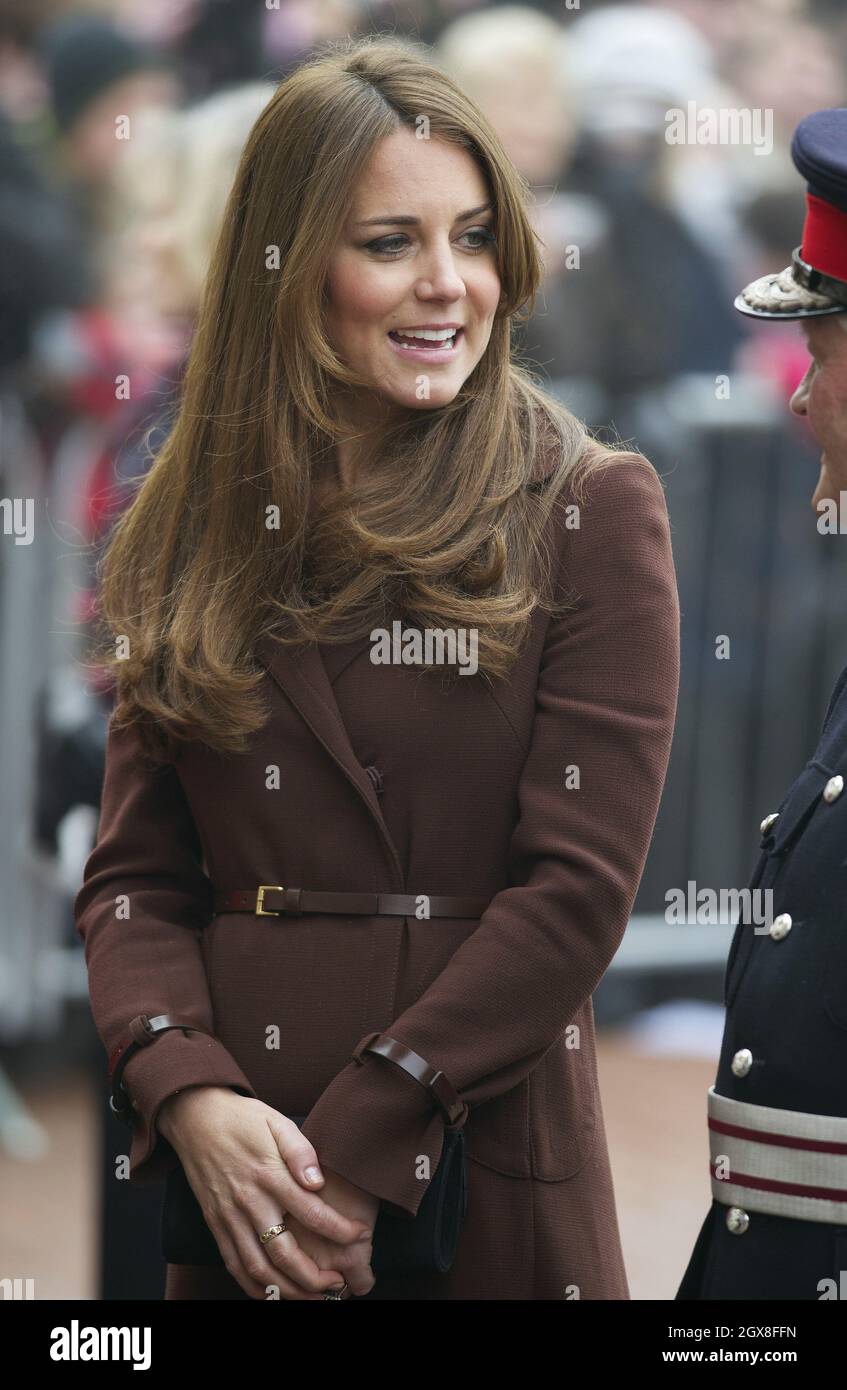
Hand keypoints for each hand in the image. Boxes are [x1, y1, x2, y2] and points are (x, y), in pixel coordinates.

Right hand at [158, 1087, 373, 1299]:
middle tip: (338, 1283)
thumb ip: (300, 1151)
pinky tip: (274, 1293)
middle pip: (283, 1254)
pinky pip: (234, 1265)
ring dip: (287, 1290)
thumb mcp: (277, 1122)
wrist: (195, 1118)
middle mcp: (248, 1201)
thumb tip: (318, 1182)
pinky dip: (254, 1287)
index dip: (339, 1230)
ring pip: (258, 1268)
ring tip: (313, 1296)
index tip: (359, 1235)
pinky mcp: (215, 1224)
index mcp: (268, 1174)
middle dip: (314, 1277)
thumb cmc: (242, 1119)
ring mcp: (229, 1217)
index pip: (311, 1213)